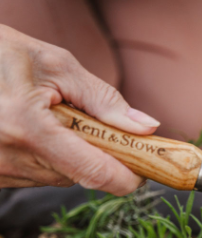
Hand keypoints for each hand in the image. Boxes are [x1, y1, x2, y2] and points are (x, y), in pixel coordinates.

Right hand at [0, 26, 159, 194]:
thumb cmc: (1, 55)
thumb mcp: (56, 65)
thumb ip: (104, 101)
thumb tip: (146, 128)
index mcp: (28, 128)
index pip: (96, 173)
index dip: (128, 177)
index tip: (144, 168)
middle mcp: (12, 159)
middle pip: (83, 176)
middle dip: (100, 157)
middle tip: (97, 127)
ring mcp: (0, 172)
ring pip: (62, 177)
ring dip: (73, 156)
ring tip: (55, 121)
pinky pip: (39, 175)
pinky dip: (50, 158)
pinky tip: (35, 132)